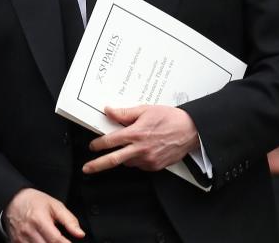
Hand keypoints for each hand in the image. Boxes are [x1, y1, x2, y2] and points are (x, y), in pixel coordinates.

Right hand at [4, 187, 84, 242]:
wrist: (13, 199)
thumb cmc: (35, 201)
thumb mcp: (55, 205)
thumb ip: (69, 220)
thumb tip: (80, 234)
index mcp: (39, 219)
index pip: (55, 240)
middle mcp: (28, 231)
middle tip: (64, 242)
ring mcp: (21, 239)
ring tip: (52, 240)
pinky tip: (43, 241)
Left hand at [83, 105, 198, 173]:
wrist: (191, 130)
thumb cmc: (170, 118)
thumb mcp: (145, 110)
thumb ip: (124, 113)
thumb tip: (109, 111)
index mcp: (136, 134)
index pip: (110, 141)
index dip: (98, 144)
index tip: (92, 146)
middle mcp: (140, 149)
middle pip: (113, 159)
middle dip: (97, 165)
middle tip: (87, 168)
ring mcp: (148, 160)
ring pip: (127, 162)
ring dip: (124, 156)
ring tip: (132, 146)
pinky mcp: (155, 166)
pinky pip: (140, 165)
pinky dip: (137, 159)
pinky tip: (143, 150)